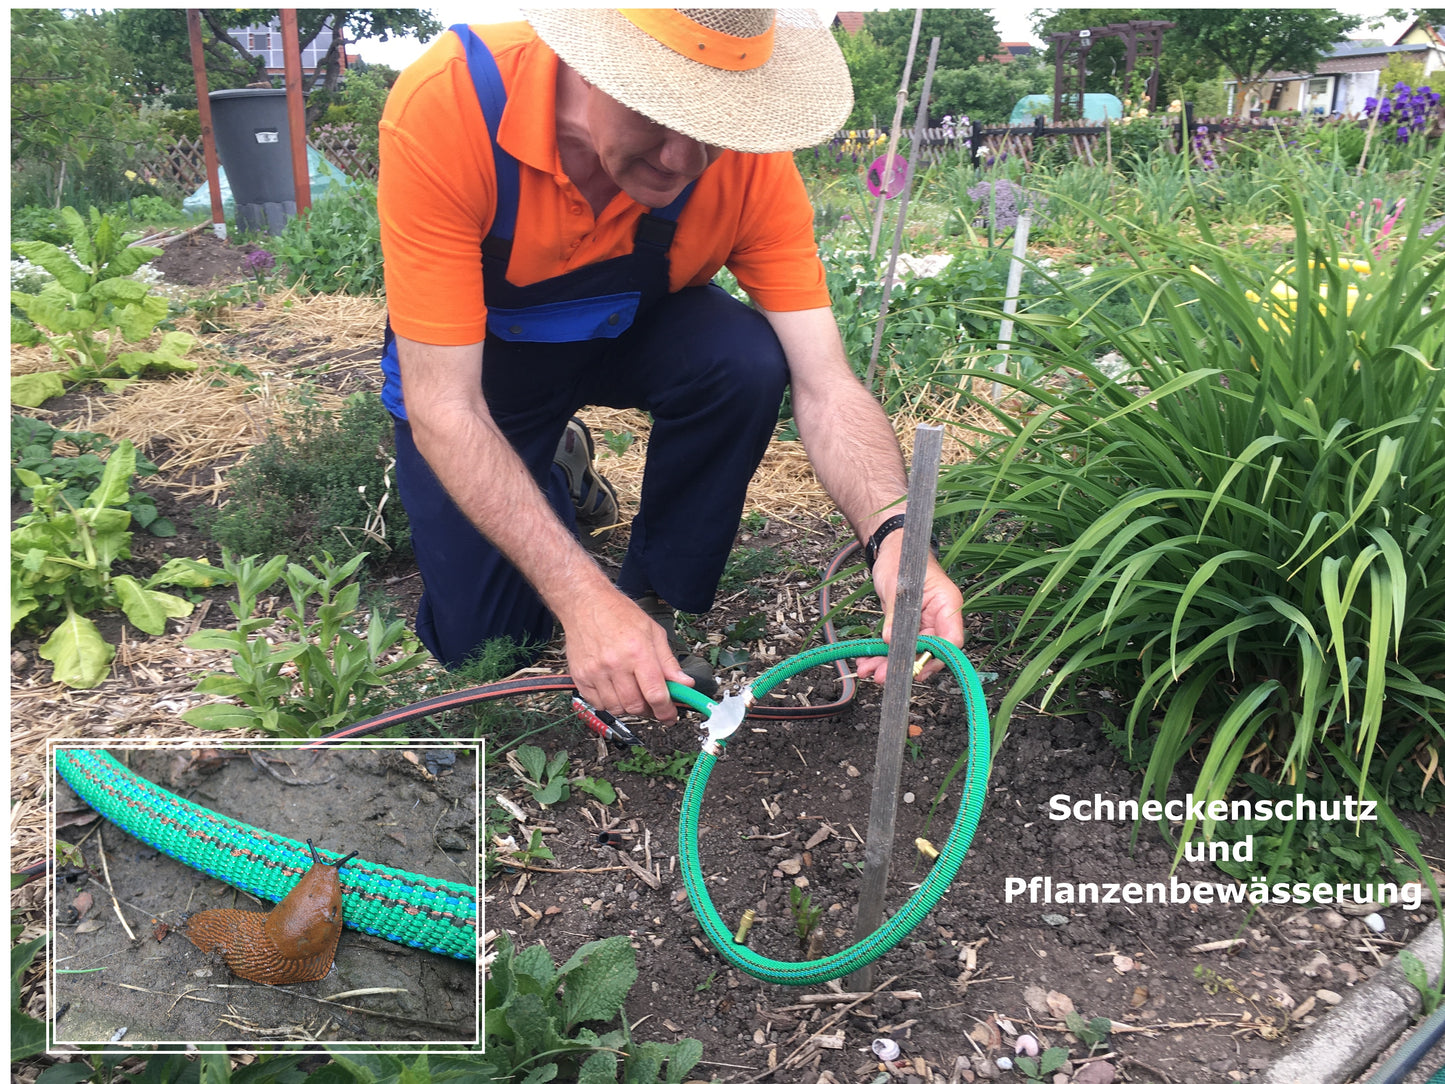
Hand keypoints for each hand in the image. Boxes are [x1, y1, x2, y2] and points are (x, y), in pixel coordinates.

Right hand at [561, 588, 692, 721]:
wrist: (585, 604)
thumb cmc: (620, 614)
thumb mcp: (653, 632)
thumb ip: (668, 662)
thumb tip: (685, 684)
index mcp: (638, 652)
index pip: (655, 693)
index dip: (666, 711)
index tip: (670, 717)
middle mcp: (615, 664)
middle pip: (636, 706)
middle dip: (649, 711)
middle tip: (653, 704)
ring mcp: (595, 672)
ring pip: (617, 708)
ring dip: (629, 708)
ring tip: (634, 693)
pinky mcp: (580, 677)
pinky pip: (597, 704)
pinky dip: (609, 703)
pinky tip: (615, 690)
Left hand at [856, 534, 964, 685]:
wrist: (891, 549)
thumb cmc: (902, 558)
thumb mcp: (897, 586)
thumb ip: (896, 615)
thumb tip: (891, 641)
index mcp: (947, 604)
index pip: (951, 640)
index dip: (935, 658)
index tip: (915, 669)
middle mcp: (938, 618)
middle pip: (928, 652)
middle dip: (905, 666)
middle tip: (883, 676)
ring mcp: (923, 624)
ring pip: (910, 653)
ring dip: (889, 664)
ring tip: (869, 672)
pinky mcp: (908, 627)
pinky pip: (898, 646)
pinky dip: (882, 655)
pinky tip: (867, 661)